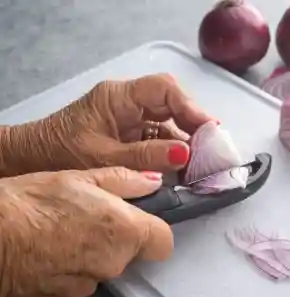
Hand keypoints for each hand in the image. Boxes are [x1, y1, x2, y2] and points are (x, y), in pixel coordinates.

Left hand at [0, 73, 216, 176]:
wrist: (31, 160)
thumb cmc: (60, 153)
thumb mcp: (105, 157)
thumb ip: (146, 156)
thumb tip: (185, 154)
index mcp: (118, 97)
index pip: (163, 89)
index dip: (190, 106)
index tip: (209, 128)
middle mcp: (128, 103)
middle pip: (171, 105)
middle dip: (193, 125)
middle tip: (211, 149)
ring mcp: (130, 119)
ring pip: (168, 123)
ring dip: (186, 142)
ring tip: (203, 163)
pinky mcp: (131, 135)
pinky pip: (159, 139)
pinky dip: (173, 153)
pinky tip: (185, 168)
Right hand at [0, 166, 172, 296]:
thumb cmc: (31, 203)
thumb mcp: (80, 178)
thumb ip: (124, 181)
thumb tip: (153, 181)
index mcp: (125, 232)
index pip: (163, 243)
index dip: (154, 231)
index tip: (139, 221)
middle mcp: (112, 264)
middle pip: (129, 254)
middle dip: (116, 238)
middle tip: (88, 217)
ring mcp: (87, 285)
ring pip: (102, 268)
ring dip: (91, 254)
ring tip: (61, 232)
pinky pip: (76, 281)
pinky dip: (68, 269)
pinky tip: (47, 251)